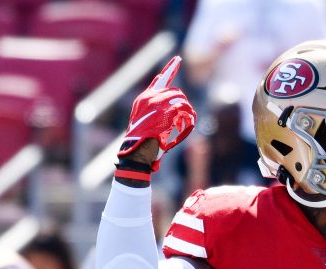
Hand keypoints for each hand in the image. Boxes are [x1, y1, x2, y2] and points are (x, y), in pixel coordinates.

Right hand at [118, 56, 196, 171]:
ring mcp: (157, 102)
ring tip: (183, 125)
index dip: (170, 69)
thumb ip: (157, 113)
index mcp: (144, 99)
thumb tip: (175, 108)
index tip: (178, 59)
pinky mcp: (164, 109)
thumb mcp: (148, 124)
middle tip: (183, 120)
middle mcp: (149, 97)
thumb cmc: (143, 143)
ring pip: (181, 98)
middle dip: (182, 105)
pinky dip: (188, 118)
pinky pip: (184, 108)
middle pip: (175, 92)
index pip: (160, 80)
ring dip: (186, 112)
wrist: (137, 151)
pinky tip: (185, 126)